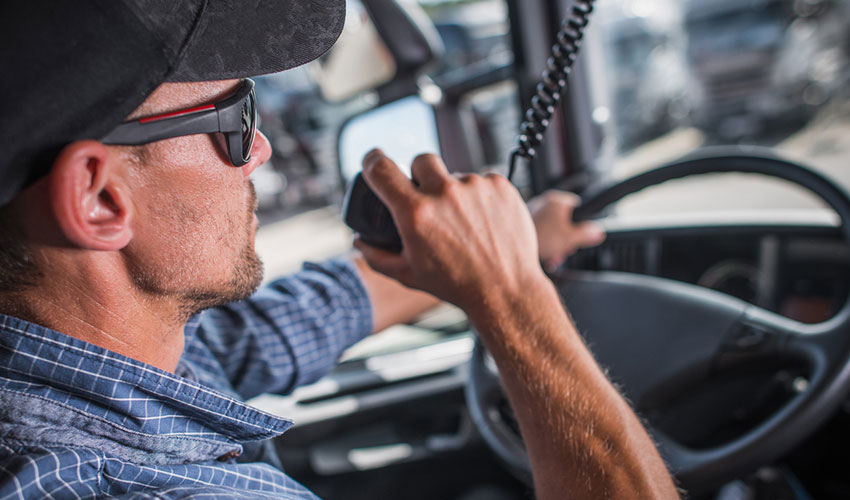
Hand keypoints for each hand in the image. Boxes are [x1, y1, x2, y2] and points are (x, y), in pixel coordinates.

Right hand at [354, 150, 546, 314]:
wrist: (505, 290)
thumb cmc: (456, 285)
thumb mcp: (408, 274)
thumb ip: (376, 255)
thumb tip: (359, 240)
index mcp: (416, 213)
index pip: (382, 168)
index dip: (373, 160)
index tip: (374, 160)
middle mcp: (445, 193)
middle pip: (421, 159)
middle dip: (420, 174)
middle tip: (427, 197)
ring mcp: (475, 186)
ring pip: (455, 175)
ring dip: (454, 192)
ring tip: (464, 224)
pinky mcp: (500, 185)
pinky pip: (481, 181)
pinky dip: (480, 197)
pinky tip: (483, 222)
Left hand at [528, 190, 604, 270]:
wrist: (511, 249)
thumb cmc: (539, 239)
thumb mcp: (570, 239)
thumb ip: (587, 234)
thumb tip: (599, 232)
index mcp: (557, 200)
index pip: (577, 205)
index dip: (581, 222)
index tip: (580, 234)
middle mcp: (543, 202)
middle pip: (564, 219)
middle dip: (566, 238)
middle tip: (565, 249)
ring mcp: (532, 211)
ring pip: (551, 227)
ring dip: (555, 244)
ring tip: (553, 255)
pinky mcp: (522, 222)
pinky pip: (539, 231)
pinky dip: (543, 242)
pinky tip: (543, 254)